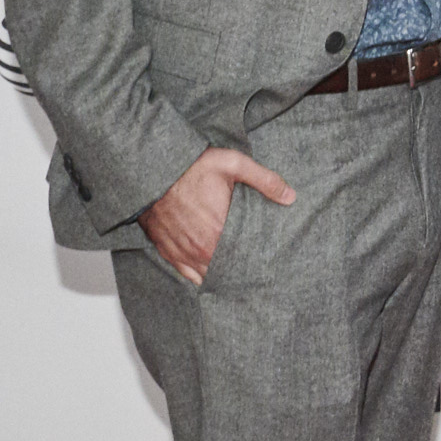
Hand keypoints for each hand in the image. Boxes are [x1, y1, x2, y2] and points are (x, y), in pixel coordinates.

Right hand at [139, 147, 293, 285]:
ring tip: (239, 274)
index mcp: (219, 230)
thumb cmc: (191, 166)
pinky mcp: (168, 252)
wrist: (149, 170)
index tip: (269, 262)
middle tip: (258, 272)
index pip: (246, 256)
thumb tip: (291, 196)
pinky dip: (201, 275)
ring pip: (209, 274)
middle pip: (228, 268)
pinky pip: (188, 274)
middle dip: (243, 269)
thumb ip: (265, 180)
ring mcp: (183, 252)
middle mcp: (201, 247)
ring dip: (223, 273)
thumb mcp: (233, 164)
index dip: (258, 260)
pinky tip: (214, 275)